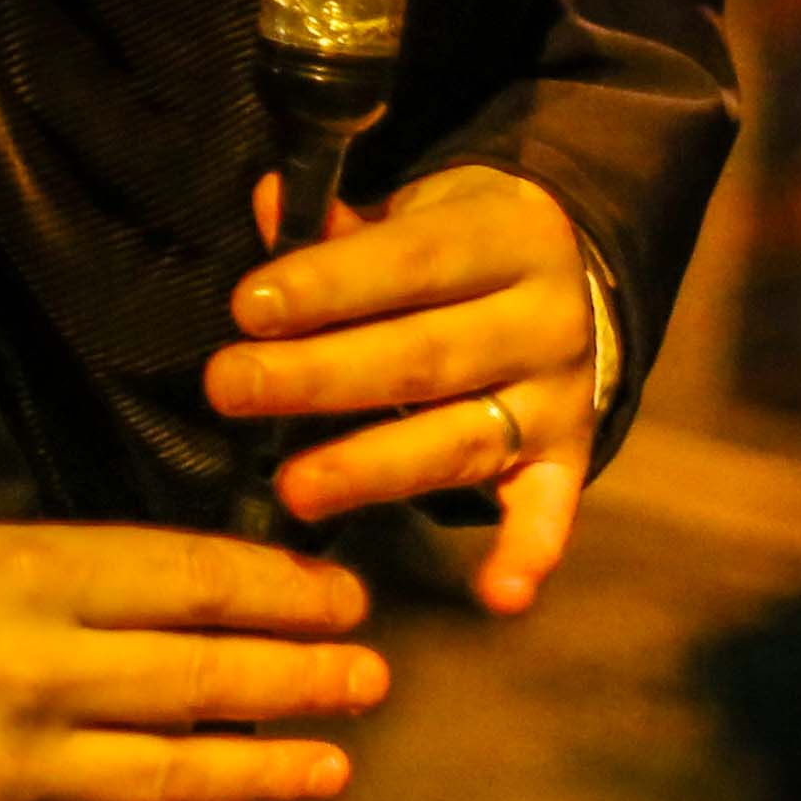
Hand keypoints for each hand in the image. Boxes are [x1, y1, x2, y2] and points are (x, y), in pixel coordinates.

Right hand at [0, 521, 385, 800]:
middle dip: (296, 675)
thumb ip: (78, 575)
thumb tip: (202, 591)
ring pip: (174, 774)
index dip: (279, 589)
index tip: (342, 594)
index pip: (189, 577)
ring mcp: (22, 764)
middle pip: (200, 673)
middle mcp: (43, 668)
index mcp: (33, 573)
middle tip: (368, 678)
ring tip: (334, 767)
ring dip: (263, 772)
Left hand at [204, 165, 602, 612]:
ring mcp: (562, 395)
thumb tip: (270, 204)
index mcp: (506, 235)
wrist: (568, 273)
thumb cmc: (455, 245)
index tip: (248, 307)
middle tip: (230, 387)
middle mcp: (544, 318)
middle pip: (425, 355)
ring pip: (463, 438)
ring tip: (293, 489)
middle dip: (320, 375)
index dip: (329, 282)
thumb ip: (343, 223)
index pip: (411, 259)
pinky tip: (497, 597)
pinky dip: (530, 552)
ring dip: (375, 468)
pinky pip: (552, 509)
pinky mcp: (570, 455)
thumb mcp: (417, 212)